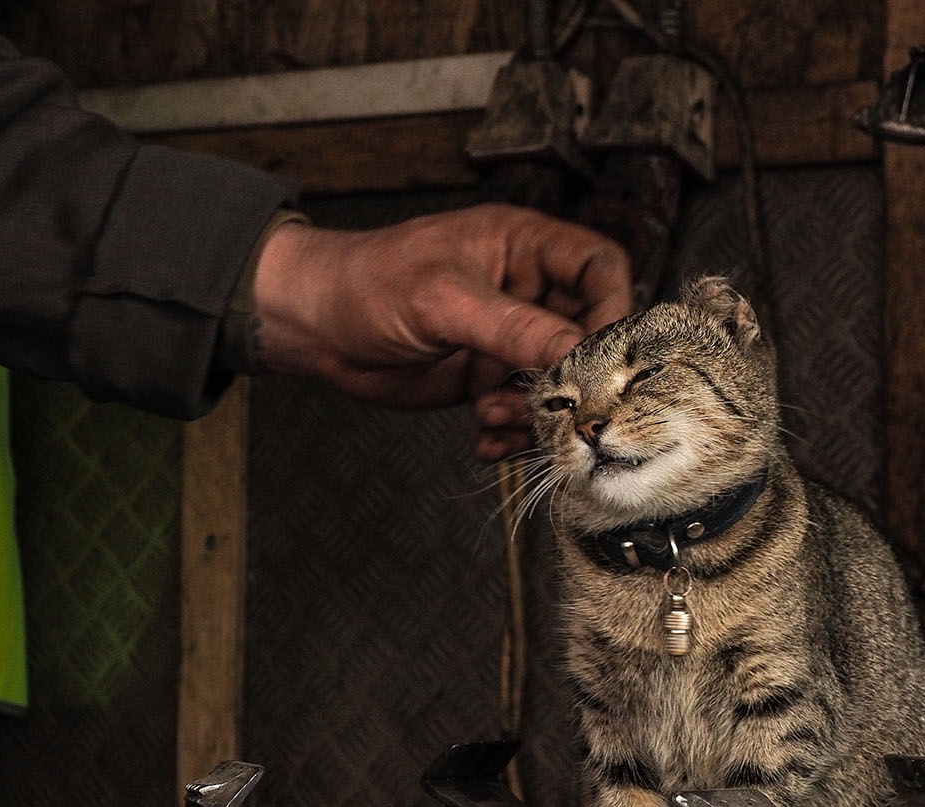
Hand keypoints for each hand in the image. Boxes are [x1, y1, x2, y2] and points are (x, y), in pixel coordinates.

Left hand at [249, 204, 631, 459]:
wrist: (312, 326)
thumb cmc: (367, 283)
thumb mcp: (444, 300)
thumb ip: (515, 328)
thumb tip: (577, 355)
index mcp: (523, 247)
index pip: (600, 268)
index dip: (612, 309)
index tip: (596, 355)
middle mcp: (524, 290)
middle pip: (588, 333)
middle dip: (570, 376)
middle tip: (547, 404)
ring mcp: (508, 337)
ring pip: (558, 381)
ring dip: (537, 412)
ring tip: (494, 418)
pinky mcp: (487, 376)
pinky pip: (523, 410)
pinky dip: (512, 432)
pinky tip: (484, 441)